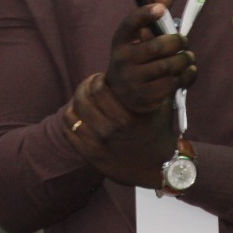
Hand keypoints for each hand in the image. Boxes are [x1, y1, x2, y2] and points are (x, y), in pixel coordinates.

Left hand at [65, 73, 177, 187]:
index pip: (98, 89)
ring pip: (72, 114)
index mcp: (127, 119)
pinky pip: (68, 131)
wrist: (160, 170)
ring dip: (76, 102)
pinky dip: (71, 119)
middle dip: (84, 87)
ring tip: (83, 100)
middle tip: (90, 86)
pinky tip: (79, 115)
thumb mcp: (164, 110)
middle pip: (82, 100)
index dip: (97, 79)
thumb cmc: (161, 135)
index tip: (101, 78)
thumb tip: (161, 62)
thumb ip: (160, 87)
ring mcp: (98, 146)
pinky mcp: (90, 157)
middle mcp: (110, 132)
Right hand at [105, 0, 197, 113]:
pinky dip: (186, 76)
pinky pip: (172, 84)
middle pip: (156, 47)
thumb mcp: (140, 37)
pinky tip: (189, 70)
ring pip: (167, 67)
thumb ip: (154, 11)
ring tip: (188, 57)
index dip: (145, 14)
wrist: (124, 97)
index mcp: (120, 41)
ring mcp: (132, 81)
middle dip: (176, 42)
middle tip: (183, 40)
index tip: (162, 9)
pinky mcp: (145, 98)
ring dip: (184, 60)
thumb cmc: (138, 59)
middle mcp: (123, 60)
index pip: (130, 24)